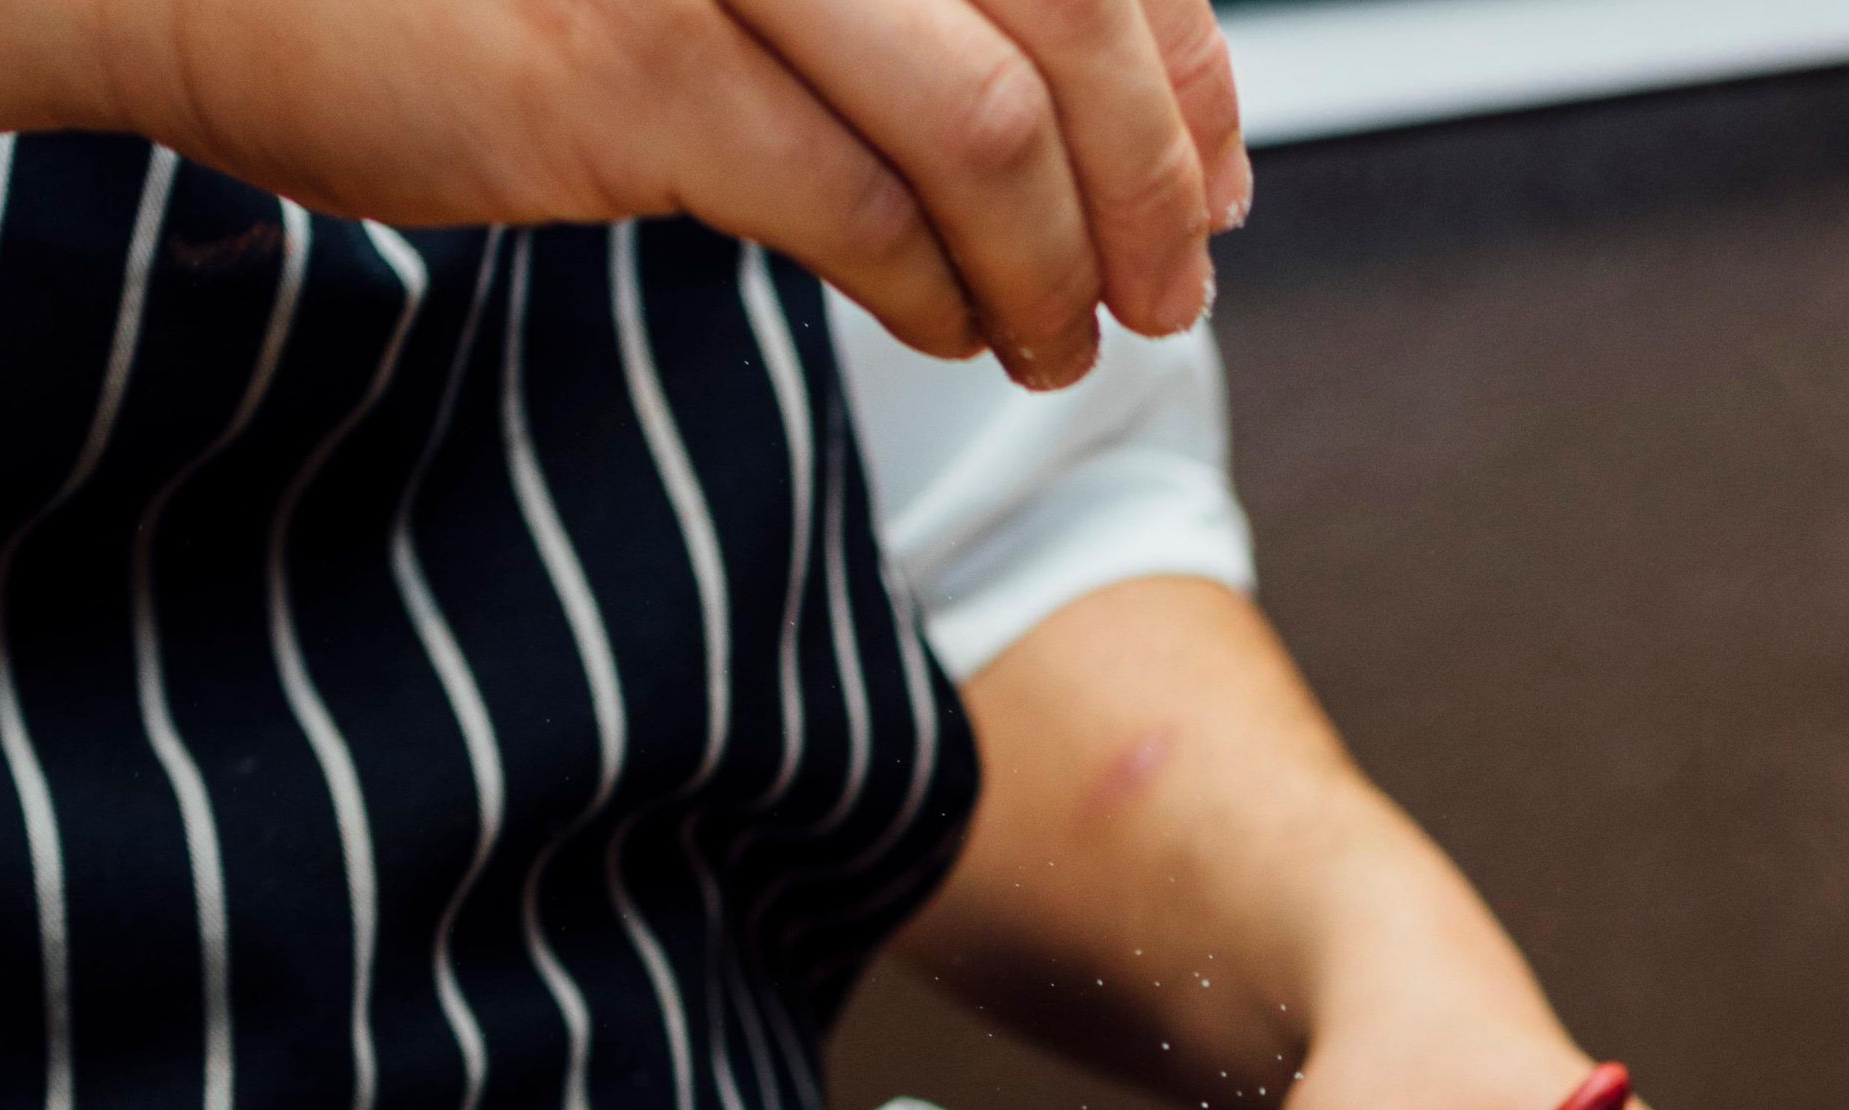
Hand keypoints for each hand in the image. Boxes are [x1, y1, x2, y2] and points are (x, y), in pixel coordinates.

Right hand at [0, 0, 1246, 382]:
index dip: (1190, 74)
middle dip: (1153, 186)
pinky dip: (941, 293)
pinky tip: (949, 327)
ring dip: (1056, 268)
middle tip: (1161, 294)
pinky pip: (860, 210)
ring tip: (1055, 339)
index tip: (1218, 184)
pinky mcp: (630, 67)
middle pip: (1074, 19)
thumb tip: (1172, 120)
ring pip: (989, 131)